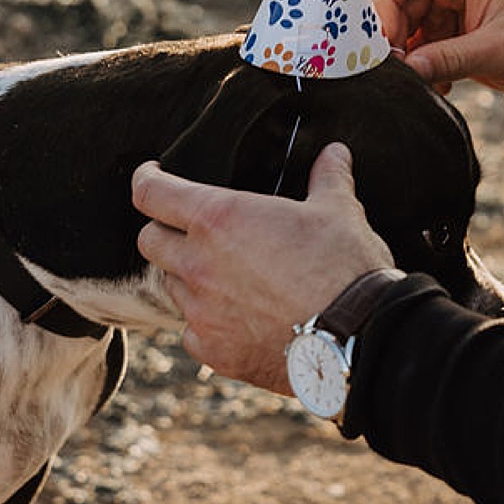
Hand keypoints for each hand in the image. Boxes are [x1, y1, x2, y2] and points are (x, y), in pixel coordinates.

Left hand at [133, 143, 394, 395]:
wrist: (357, 337)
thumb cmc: (345, 267)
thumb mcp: (339, 212)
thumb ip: (328, 178)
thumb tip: (334, 153)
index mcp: (218, 219)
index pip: (152, 193)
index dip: (146, 180)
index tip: (151, 176)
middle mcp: (198, 264)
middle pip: (149, 241)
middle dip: (163, 231)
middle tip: (188, 231)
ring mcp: (201, 312)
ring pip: (171, 287)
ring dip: (187, 278)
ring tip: (222, 277)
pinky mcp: (214, 351)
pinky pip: (191, 333)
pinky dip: (204, 324)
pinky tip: (233, 320)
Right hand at [373, 0, 503, 95]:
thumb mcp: (499, 50)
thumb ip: (449, 58)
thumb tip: (404, 71)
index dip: (383, 7)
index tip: (387, 47)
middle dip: (394, 37)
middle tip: (401, 73)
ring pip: (401, 22)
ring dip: (408, 55)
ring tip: (429, 81)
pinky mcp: (446, 21)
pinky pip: (416, 39)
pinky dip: (421, 63)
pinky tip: (441, 83)